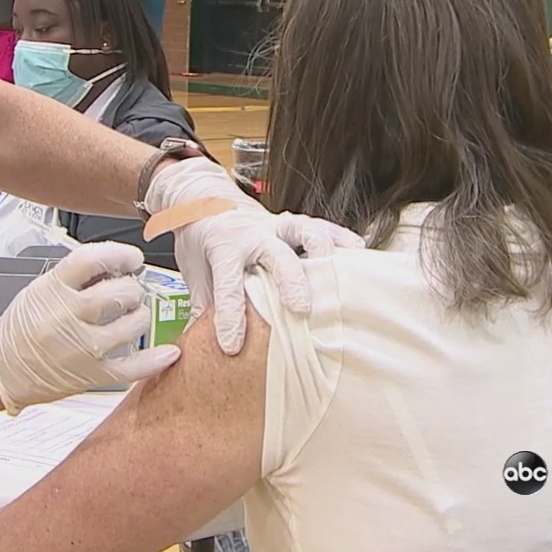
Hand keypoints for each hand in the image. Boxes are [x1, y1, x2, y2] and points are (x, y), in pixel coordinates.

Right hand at [0, 241, 180, 414]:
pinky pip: (132, 367)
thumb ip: (76, 278)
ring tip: (132, 317)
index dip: (120, 254)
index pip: (93, 259)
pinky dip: (155, 359)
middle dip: (132, 289)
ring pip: (133, 324)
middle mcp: (67, 317)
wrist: (2, 369)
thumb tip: (116, 264)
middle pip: (120, 292)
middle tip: (129, 293)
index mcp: (52, 290)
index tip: (131, 258)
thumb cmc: (21, 329)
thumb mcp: (41, 290)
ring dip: (140, 316)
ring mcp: (81, 347)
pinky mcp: (91, 375)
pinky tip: (169, 352)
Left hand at [145, 157, 365, 354]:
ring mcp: (275, 227)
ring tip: (338, 273)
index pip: (227, 284)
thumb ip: (203, 306)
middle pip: (275, 256)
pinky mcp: (292, 225)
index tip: (232, 346)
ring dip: (322, 250)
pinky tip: (357, 252)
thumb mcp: (193, 273)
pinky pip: (322, 226)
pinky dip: (341, 238)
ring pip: (304, 230)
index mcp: (222, 246)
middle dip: (289, 282)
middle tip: (299, 310)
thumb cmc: (201, 241)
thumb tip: (201, 352)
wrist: (204, 199)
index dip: (230, 317)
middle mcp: (252, 234)